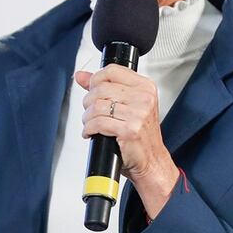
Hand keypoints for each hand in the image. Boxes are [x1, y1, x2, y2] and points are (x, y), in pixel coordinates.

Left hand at [75, 65, 178, 216]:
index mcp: (145, 87)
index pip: (111, 71)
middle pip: (101, 88)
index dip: (95, 80)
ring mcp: (138, 114)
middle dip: (89, 101)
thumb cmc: (140, 135)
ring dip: (87, 117)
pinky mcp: (129, 130)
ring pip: (97, 106)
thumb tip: (81, 76)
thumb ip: (104, 87)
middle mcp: (144, 98)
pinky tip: (91, 132)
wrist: (152, 161)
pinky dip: (89, 128)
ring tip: (90, 123)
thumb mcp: (127, 105)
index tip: (92, 89)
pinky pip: (98, 122)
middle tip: (90, 111)